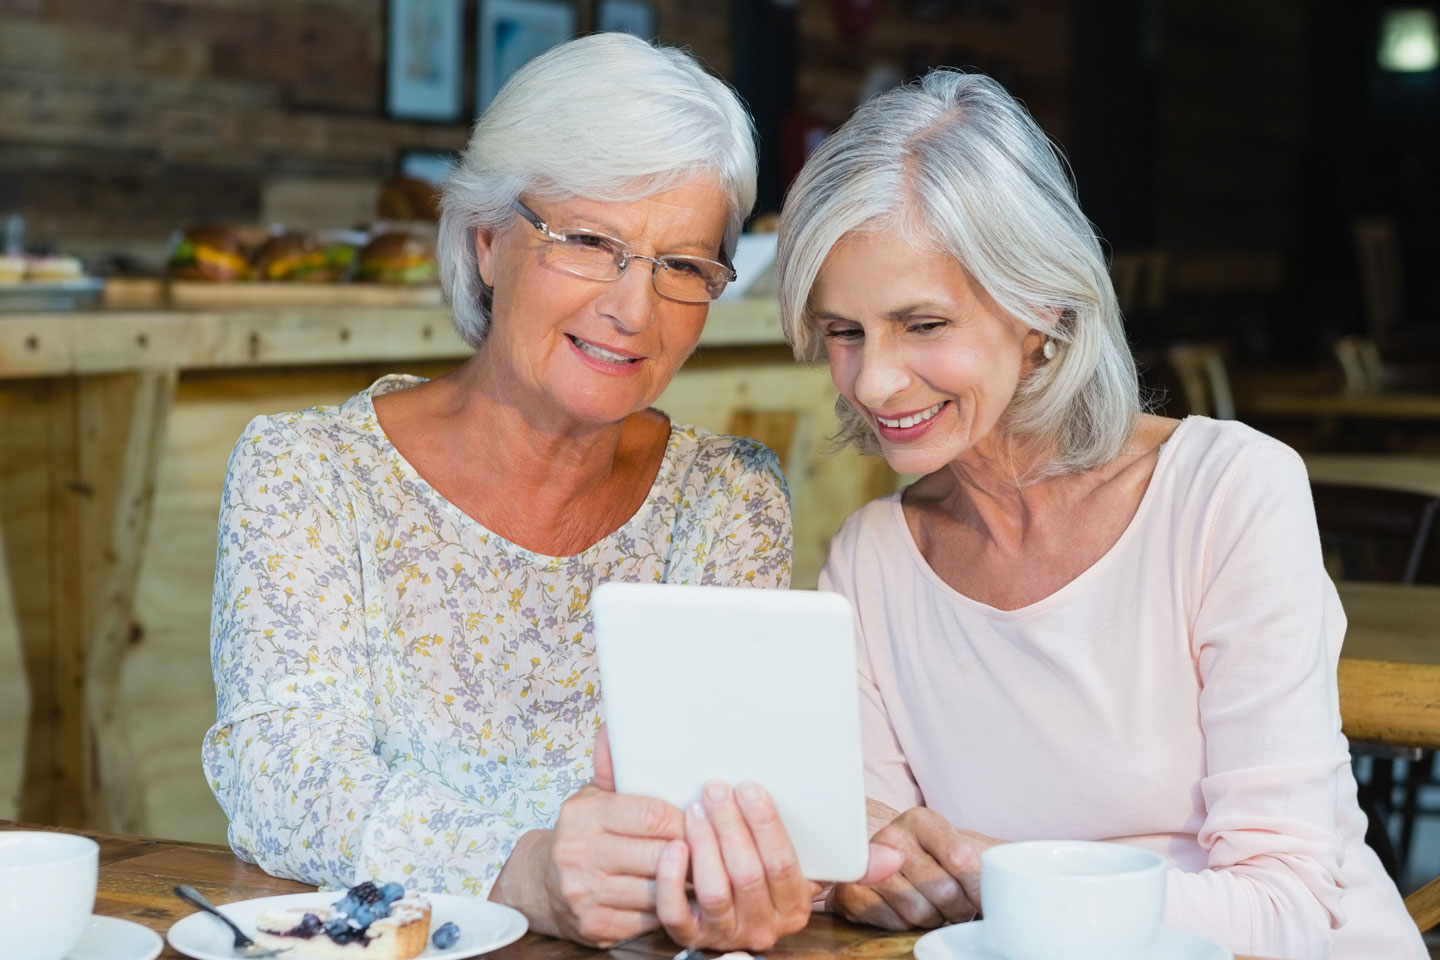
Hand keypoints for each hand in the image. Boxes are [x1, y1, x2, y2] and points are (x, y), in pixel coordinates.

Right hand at [489, 726, 684, 946]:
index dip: (683, 818)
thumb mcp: (594, 796)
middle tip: (710, 848)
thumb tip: (614, 727)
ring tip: (700, 872)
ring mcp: (586, 894)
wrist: (543, 886)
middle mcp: (580, 855)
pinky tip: (675, 896)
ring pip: (658, 890)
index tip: (698, 818)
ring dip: (684, 883)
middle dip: (690, 852)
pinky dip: (668, 908)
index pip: (651, 815)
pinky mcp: (596, 926)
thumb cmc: (583, 835)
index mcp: (584, 816)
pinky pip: (649, 919)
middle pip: (659, 854)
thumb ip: (613, 767)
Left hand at [655, 780, 902, 950]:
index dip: (766, 825)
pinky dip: (670, 880)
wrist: (735, 918)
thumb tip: (894, 857)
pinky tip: (671, 847)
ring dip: (703, 846)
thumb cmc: (771, 878)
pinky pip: (675, 915)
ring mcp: (724, 933)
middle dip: (730, 827)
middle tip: (716, 788)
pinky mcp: (689, 938)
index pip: (784, 864)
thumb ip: (850, 863)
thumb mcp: (812, 870)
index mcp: (795, 906)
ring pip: (714, 891)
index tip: (749, 787)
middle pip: (747, 874)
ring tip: (695, 809)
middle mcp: (763, 926)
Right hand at [829, 805, 1001, 929]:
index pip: (961, 860)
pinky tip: (908, 911)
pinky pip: (893, 922)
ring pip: (918, 911)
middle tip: (958, 907)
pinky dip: (907, 924)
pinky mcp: (853, 891)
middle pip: (941, 890)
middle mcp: (892, 836)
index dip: (977, 890)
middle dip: (958, 908)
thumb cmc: (935, 858)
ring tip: (933, 907)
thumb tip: (1040, 859)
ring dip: (933, 918)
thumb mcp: (969, 846)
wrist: (885, 862)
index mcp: (922, 820)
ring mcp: (869, 863)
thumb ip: (1001, 852)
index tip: (984, 900)